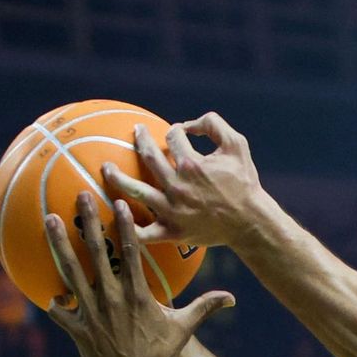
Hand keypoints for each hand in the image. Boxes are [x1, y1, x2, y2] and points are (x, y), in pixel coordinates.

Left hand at [44, 192, 234, 356]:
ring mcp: (91, 312)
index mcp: (137, 294)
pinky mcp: (76, 329)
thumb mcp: (184, 329)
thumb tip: (232, 298)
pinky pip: (59, 309)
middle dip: (89, 221)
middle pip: (97, 252)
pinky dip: (53, 299)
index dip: (125, 225)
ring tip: (51, 219)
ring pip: (71, 271)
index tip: (119, 203)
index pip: (131, 252)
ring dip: (59, 244)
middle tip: (81, 196)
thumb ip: (204, 307)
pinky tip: (49, 291)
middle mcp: (111, 298)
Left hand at [102, 114, 270, 249]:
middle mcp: (178, 186)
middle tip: (135, 133)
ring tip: (106, 168)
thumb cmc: (245, 183)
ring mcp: (172, 210)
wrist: (250, 222)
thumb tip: (189, 123)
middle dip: (139, 140)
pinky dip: (128, 227)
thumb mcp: (237, 146)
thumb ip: (214, 125)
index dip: (174, 132)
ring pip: (137, 192)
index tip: (176, 135)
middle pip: (149, 157)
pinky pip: (144, 233)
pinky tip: (116, 216)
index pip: (173, 139)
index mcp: (192, 164)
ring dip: (117, 178)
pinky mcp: (172, 231)